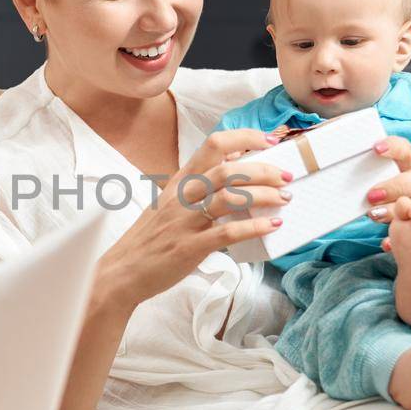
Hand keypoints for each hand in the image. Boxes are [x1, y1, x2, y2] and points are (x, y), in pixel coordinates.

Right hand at [95, 128, 292, 309]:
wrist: (123, 271)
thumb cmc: (152, 238)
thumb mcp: (171, 203)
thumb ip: (199, 186)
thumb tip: (236, 168)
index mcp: (180, 181)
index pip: (214, 144)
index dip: (246, 138)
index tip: (270, 140)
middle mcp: (183, 196)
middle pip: (229, 169)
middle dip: (265, 169)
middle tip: (287, 177)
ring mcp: (185, 221)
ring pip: (230, 196)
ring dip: (265, 195)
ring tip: (284, 199)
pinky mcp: (189, 247)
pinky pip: (227, 232)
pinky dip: (254, 227)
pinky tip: (271, 226)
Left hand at [364, 135, 410, 225]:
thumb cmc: (395, 183)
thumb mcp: (388, 171)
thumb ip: (371, 168)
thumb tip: (339, 167)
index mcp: (410, 161)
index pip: (404, 149)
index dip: (392, 147)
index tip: (376, 149)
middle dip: (392, 187)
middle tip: (371, 195)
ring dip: (393, 209)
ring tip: (373, 213)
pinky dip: (397, 226)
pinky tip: (384, 233)